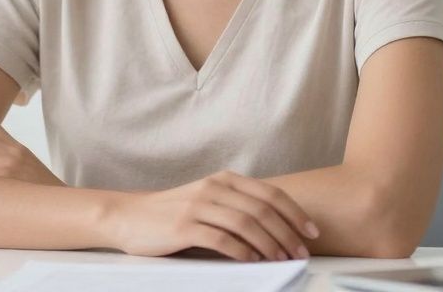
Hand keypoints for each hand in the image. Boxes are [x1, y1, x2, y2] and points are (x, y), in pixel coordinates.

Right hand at [105, 170, 318, 261]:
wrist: (130, 216)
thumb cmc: (173, 213)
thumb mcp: (208, 200)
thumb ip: (236, 207)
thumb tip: (277, 230)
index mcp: (224, 180)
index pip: (269, 194)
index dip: (295, 213)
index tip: (312, 232)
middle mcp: (213, 188)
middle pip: (262, 210)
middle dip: (287, 234)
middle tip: (300, 253)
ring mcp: (198, 206)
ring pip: (246, 224)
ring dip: (269, 244)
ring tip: (281, 260)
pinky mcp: (184, 226)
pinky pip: (221, 239)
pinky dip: (242, 252)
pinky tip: (252, 262)